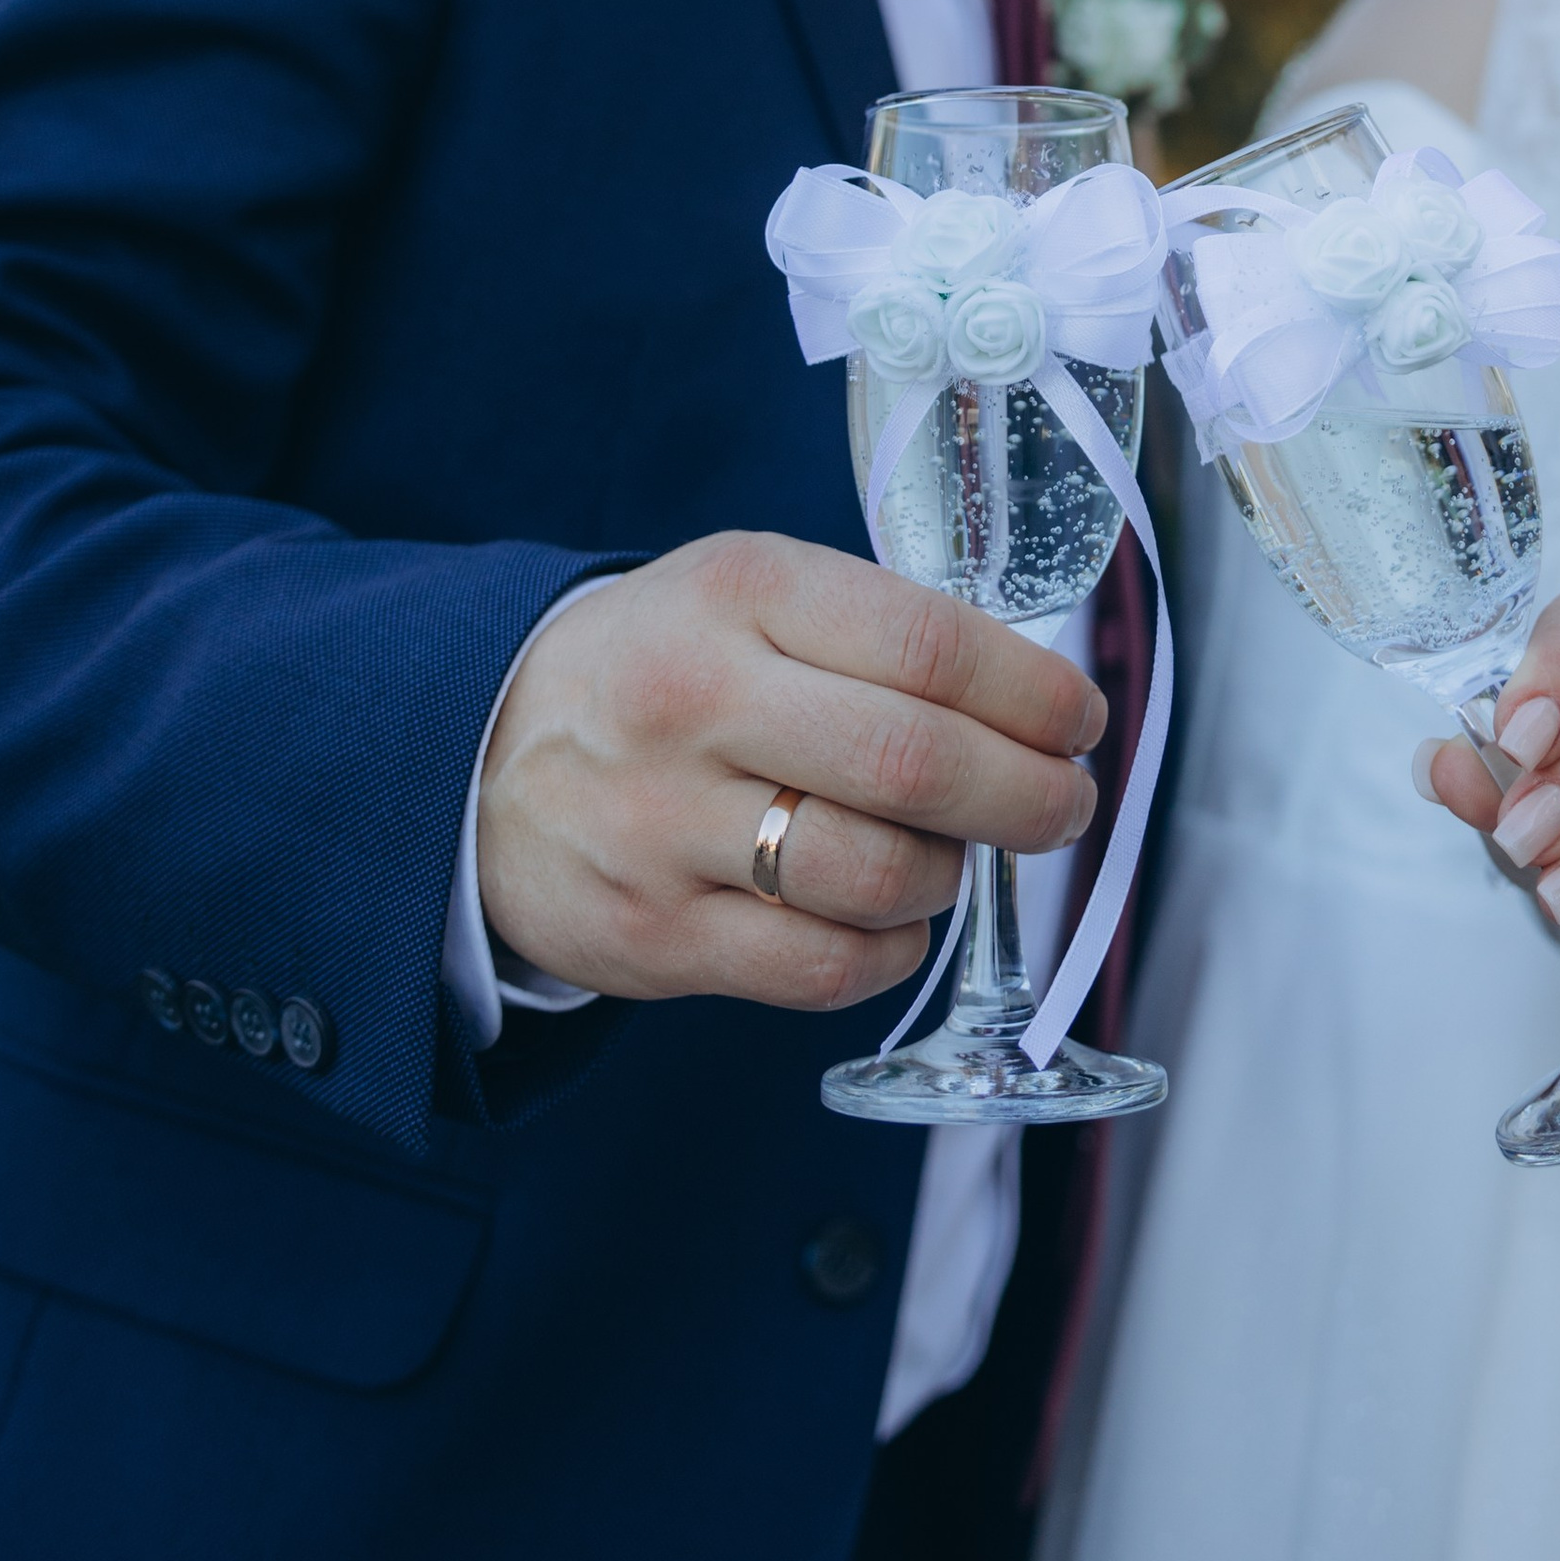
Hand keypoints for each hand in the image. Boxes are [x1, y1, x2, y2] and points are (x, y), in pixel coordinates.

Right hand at [478, 532, 1103, 1010]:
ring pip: (877, 875)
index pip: (928, 644)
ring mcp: (667, 827)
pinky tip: (890, 918)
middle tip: (1064, 805)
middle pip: (915, 763)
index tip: (1080, 720)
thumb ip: (876, 629)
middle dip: (1027, 795)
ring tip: (950, 855)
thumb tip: (1035, 698)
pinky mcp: (654, 936)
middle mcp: (697, 704)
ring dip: (951, 875)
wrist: (480, 757)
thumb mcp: (746, 592)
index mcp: (739, 594)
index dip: (1033, 693)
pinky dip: (890, 949)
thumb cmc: (662, 666)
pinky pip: (824, 968)